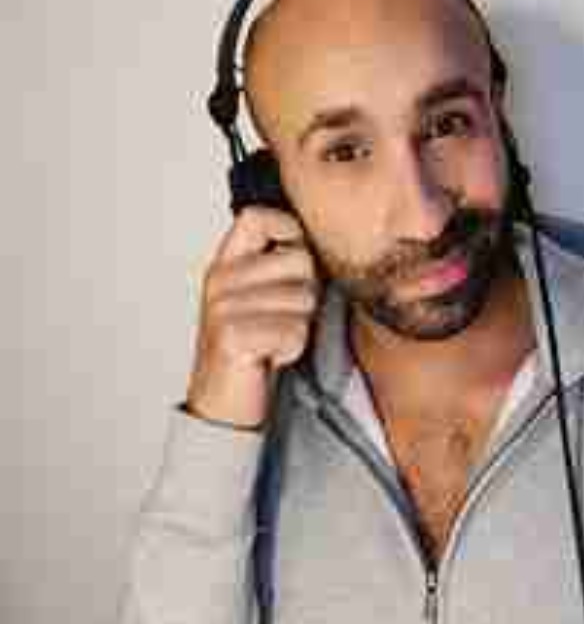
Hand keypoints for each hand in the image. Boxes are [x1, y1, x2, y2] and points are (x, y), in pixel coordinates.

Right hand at [185, 206, 320, 429]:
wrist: (223, 406)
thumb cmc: (252, 351)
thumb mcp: (261, 300)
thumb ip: (279, 268)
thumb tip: (324, 242)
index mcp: (225, 265)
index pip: (257, 217)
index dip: (288, 231)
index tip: (295, 258)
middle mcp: (220, 281)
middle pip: (299, 260)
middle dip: (306, 295)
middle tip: (282, 320)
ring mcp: (223, 307)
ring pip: (304, 299)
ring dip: (300, 328)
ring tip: (273, 342)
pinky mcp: (231, 336)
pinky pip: (295, 331)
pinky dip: (292, 350)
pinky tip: (270, 358)